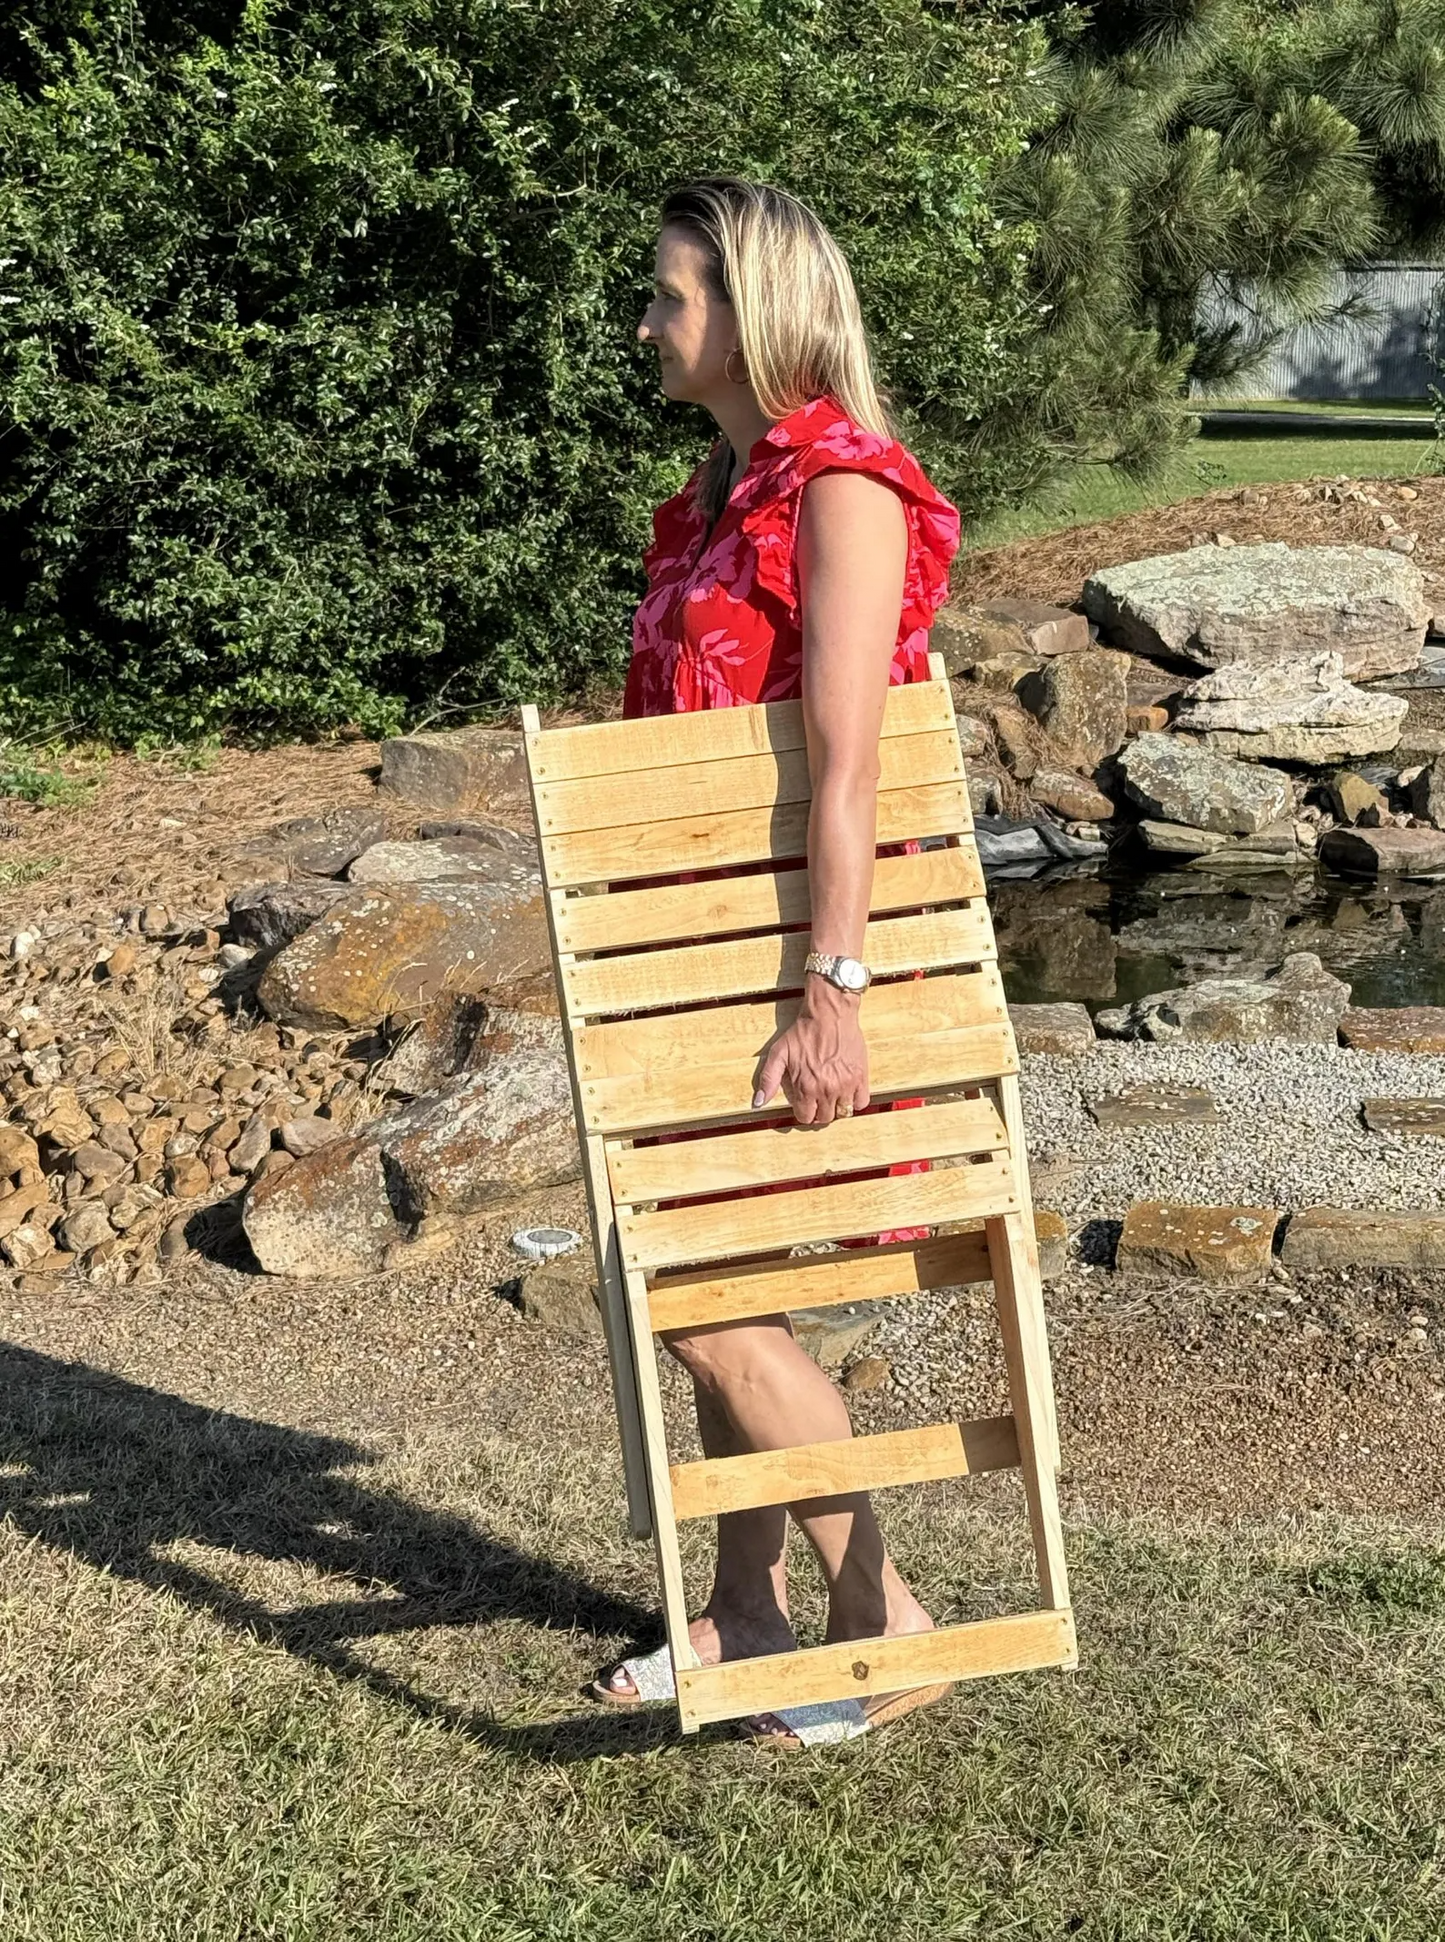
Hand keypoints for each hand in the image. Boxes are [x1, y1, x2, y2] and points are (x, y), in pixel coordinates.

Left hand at [752, 978, 869, 1126]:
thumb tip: (758, 1103)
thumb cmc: (802, 1032)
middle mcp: (826, 1090)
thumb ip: (768, 1079)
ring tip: (832, 1095)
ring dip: (836, 1107)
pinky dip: (855, 1101)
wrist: (829, 1014)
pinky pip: (861, 1102)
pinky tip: (847, 1092)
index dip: (803, 1111)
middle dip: (819, 1112)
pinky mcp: (860, 1077)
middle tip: (818, 1099)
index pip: (804, 1117)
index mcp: (805, 1087)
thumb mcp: (779, 1053)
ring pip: (842, 1113)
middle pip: (824, 1118)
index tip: (804, 1102)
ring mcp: (846, 1085)